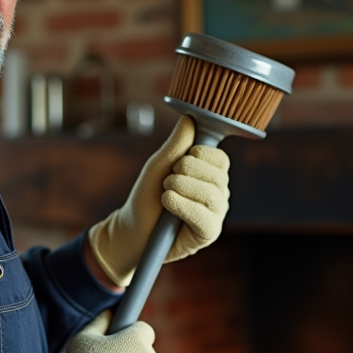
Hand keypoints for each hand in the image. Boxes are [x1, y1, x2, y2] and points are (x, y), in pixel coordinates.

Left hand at [87, 116, 229, 286]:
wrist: (132, 228)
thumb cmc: (147, 196)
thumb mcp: (158, 165)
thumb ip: (175, 144)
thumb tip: (190, 118)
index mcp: (209, 175)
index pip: (220, 158)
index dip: (201, 155)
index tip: (180, 160)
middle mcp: (217, 194)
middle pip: (218, 175)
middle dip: (187, 171)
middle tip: (168, 178)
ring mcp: (215, 215)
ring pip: (212, 195)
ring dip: (182, 187)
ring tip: (165, 191)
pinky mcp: (208, 234)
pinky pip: (205, 218)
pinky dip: (183, 206)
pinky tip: (167, 202)